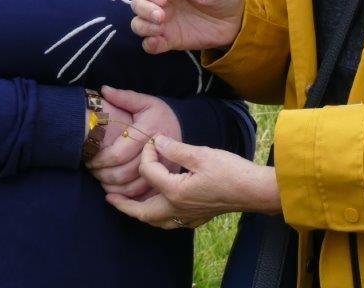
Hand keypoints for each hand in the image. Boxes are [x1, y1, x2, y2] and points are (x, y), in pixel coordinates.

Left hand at [87, 87, 181, 197]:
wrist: (188, 128)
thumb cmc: (162, 114)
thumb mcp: (146, 102)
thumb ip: (125, 97)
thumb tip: (103, 90)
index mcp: (150, 132)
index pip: (119, 154)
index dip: (100, 160)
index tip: (89, 159)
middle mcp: (158, 154)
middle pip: (123, 174)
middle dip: (102, 175)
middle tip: (92, 171)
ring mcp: (165, 171)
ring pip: (132, 189)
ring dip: (112, 188)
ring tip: (101, 180)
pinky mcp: (168, 182)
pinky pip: (144, 197)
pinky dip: (127, 198)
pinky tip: (116, 192)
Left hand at [106, 134, 280, 229]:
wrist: (254, 190)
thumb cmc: (230, 171)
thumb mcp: (201, 154)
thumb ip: (175, 148)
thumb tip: (155, 141)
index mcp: (175, 192)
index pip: (149, 173)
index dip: (147, 154)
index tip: (152, 141)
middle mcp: (177, 208)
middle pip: (143, 211)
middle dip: (124, 204)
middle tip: (109, 197)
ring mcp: (188, 216)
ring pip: (156, 221)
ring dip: (140, 213)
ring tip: (130, 205)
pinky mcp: (198, 217)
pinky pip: (171, 222)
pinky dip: (159, 217)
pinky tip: (161, 209)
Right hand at [130, 0, 243, 53]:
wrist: (239, 19)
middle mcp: (163, 1)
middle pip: (137, 2)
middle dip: (144, 9)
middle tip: (162, 16)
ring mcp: (164, 22)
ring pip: (138, 23)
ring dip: (143, 25)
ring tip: (161, 27)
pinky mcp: (170, 40)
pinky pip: (149, 44)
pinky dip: (149, 44)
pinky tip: (158, 42)